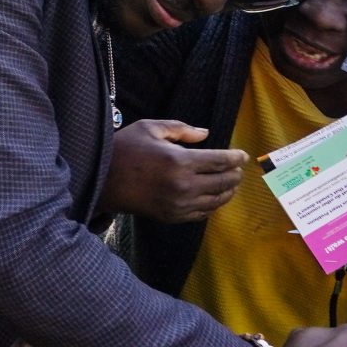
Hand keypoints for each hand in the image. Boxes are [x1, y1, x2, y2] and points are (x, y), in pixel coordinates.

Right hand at [102, 120, 245, 223]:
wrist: (103, 181)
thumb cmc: (125, 149)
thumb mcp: (150, 128)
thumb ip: (181, 129)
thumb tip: (206, 134)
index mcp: (180, 161)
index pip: (220, 161)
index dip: (235, 158)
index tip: (243, 155)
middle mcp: (184, 185)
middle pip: (223, 182)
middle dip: (235, 174)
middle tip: (237, 169)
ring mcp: (179, 204)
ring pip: (216, 200)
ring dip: (227, 191)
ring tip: (230, 183)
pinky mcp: (172, 217)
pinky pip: (202, 213)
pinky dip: (212, 205)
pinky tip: (213, 197)